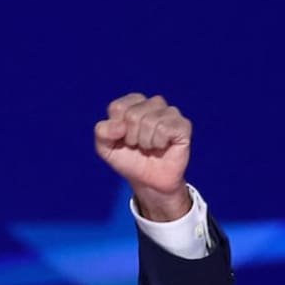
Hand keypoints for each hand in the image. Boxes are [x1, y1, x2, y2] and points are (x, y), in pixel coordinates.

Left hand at [94, 93, 192, 220]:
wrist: (148, 182)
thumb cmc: (129, 160)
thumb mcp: (105, 148)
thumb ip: (102, 132)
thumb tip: (119, 126)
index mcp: (133, 103)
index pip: (118, 107)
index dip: (116, 129)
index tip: (123, 138)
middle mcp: (153, 103)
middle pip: (132, 115)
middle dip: (131, 137)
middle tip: (138, 145)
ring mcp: (170, 113)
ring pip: (149, 121)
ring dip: (145, 142)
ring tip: (150, 147)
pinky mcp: (183, 125)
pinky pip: (164, 129)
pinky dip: (158, 143)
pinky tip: (162, 147)